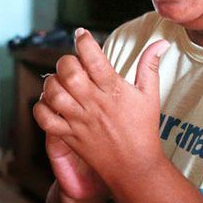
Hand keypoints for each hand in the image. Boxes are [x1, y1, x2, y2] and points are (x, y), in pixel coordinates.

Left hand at [34, 28, 168, 188]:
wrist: (135, 167)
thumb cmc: (143, 129)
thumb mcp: (150, 95)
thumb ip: (150, 65)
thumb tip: (161, 42)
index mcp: (113, 90)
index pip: (93, 57)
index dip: (84, 40)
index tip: (82, 34)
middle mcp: (93, 103)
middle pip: (68, 73)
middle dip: (65, 61)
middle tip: (72, 64)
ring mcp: (79, 120)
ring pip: (53, 94)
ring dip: (52, 83)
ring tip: (60, 82)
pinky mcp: (69, 135)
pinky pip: (45, 119)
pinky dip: (41, 108)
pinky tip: (51, 102)